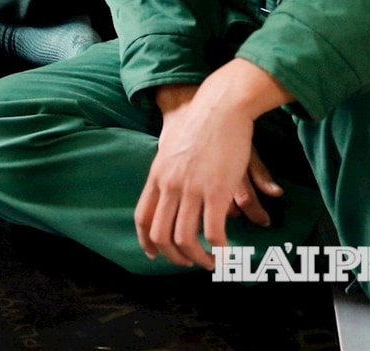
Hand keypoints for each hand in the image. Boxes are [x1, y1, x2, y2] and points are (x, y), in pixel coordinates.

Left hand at [136, 62, 290, 268]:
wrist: (219, 107)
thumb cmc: (199, 124)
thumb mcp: (171, 147)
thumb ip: (167, 171)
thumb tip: (166, 188)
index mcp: (157, 176)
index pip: (142, 217)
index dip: (146, 241)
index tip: (154, 254)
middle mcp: (170, 186)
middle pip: (161, 234)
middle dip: (174, 256)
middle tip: (189, 262)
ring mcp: (192, 189)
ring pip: (185, 238)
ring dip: (197, 258)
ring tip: (209, 262)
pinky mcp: (217, 191)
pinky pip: (213, 231)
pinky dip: (219, 248)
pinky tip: (226, 251)